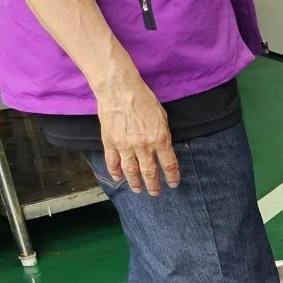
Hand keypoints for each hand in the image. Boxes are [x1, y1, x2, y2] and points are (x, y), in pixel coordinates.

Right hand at [95, 67, 177, 195]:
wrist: (119, 89)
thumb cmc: (143, 99)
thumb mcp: (162, 117)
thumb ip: (163, 135)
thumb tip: (163, 149)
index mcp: (160, 139)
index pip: (168, 164)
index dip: (172, 176)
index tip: (172, 184)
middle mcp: (143, 146)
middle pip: (150, 173)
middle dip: (153, 186)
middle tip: (155, 193)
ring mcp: (125, 145)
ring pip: (130, 171)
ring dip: (135, 183)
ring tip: (138, 190)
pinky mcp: (110, 141)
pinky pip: (112, 161)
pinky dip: (115, 171)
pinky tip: (118, 178)